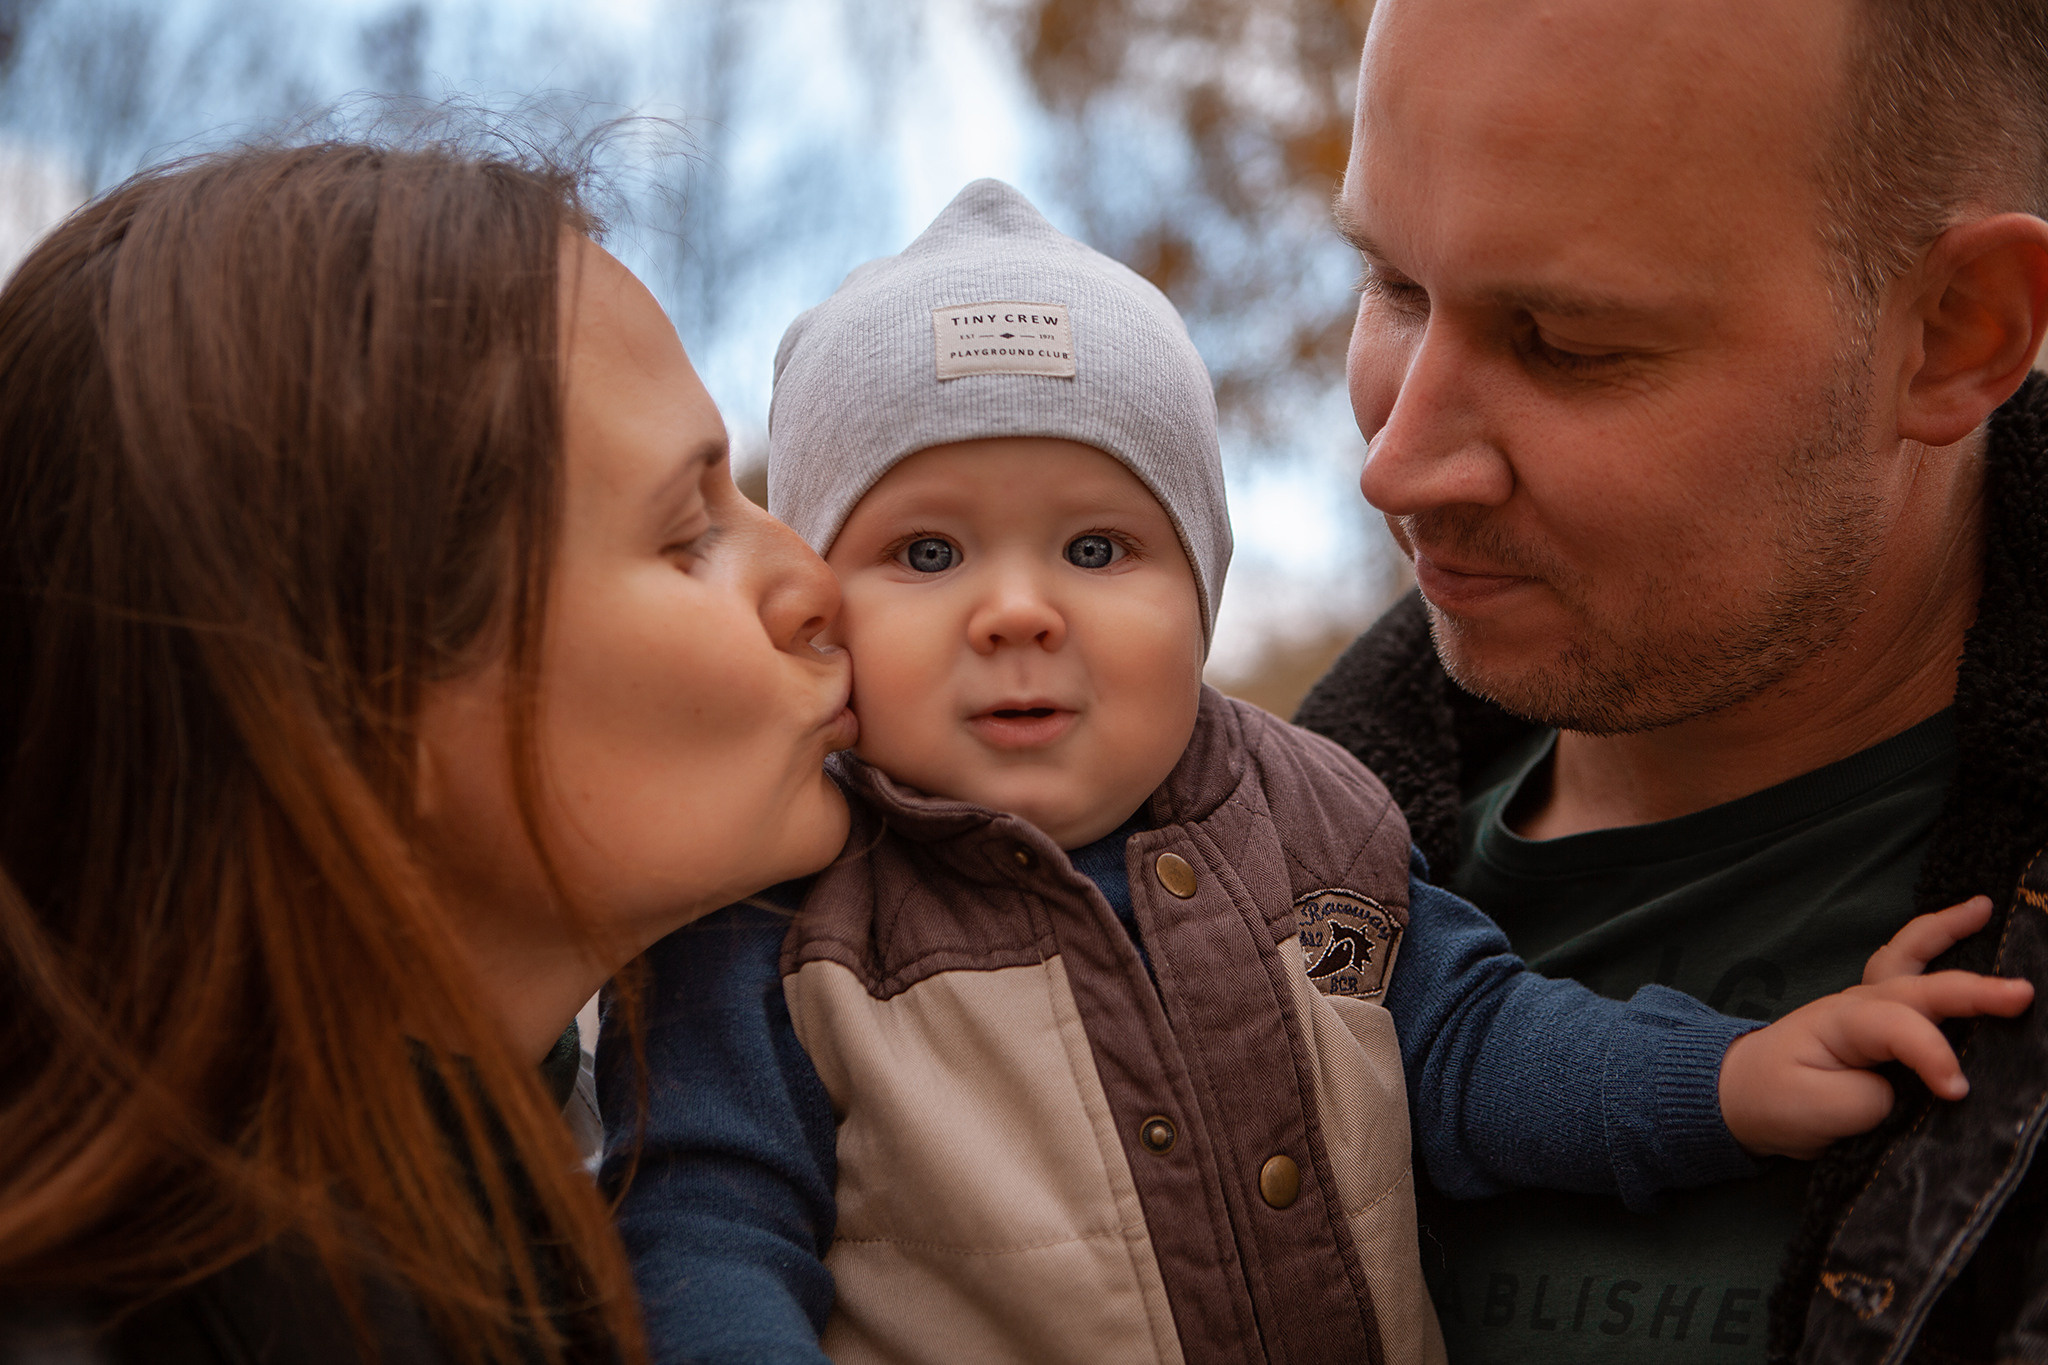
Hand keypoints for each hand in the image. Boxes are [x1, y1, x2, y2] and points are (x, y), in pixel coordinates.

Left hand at [1718, 896, 2034, 1159]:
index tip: (1957, 1091)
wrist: (1745, 1095)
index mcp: (1843, 1023)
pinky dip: (1938, 945)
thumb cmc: (1778, 1099)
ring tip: (1984, 907)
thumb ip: (1871, 1101)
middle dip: (1974, 990)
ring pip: (1912, 959)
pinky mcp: (1881, 1020)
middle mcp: (1861, 1004)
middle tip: (2025, 992)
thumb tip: (1917, 1092)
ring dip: (1948, 931)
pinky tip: (1966, 927)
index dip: (1933, 1056)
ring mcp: (1871, 1006)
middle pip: (1921, 988)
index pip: (1900, 1029)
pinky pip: (1915, 973)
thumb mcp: (1819, 1111)